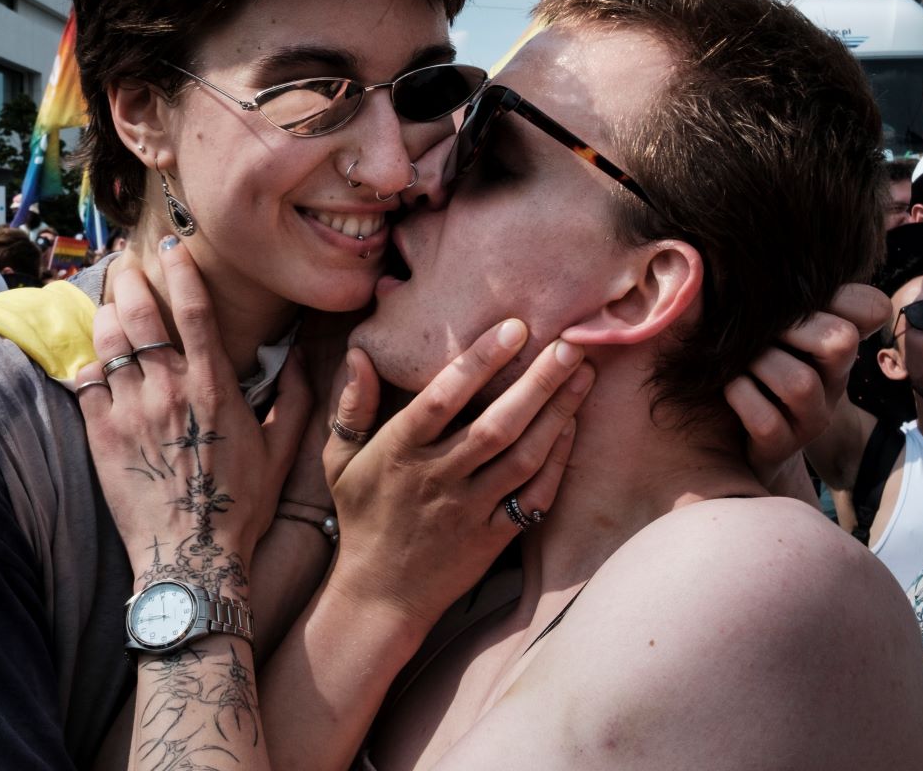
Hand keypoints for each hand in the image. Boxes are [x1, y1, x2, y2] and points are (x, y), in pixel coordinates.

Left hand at [77, 241, 312, 595]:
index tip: (172, 247)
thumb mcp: (282, 451)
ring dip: (106, 313)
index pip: (193, 308)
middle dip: (129, 278)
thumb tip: (302, 356)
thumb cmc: (241, 508)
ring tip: (108, 302)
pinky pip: (86, 381)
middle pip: (139, 312)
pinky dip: (90, 363)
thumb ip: (297, 399)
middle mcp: (169, 390)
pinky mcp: (102, 435)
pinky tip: (97, 359)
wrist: (191, 559)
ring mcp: (130, 411)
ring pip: (108, 340)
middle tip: (126, 265)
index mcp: (214, 387)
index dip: (180, 268)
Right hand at [322, 323, 591, 633]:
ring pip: (521, 458)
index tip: (513, 327)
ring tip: (583, 376)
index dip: (478, 361)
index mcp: (399, 452)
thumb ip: (352, 407)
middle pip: (494, 425)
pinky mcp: (493, 538)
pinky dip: (555, 464)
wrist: (380, 596)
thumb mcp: (340, 461)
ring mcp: (468, 510)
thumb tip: (360, 354)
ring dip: (556, 416)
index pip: (441, 398)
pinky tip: (572, 430)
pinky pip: (532, 498)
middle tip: (569, 345)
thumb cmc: (363, 517)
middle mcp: (436, 478)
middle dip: (536, 383)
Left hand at [725, 283, 887, 484]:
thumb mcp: (753, 322)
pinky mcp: (782, 446)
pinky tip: (729, 389)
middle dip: (792, 328)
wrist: (729, 437)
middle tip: (760, 333)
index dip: (845, 295)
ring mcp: (811, 416)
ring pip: (800, 382)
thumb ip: (747, 290)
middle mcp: (832, 378)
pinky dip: (741, 399)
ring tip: (737, 364)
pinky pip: (768, 421)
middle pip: (840, 340)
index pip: (871, 307)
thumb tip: (700, 254)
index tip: (801, 299)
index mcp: (831, 339)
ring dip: (758, 366)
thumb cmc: (742, 362)